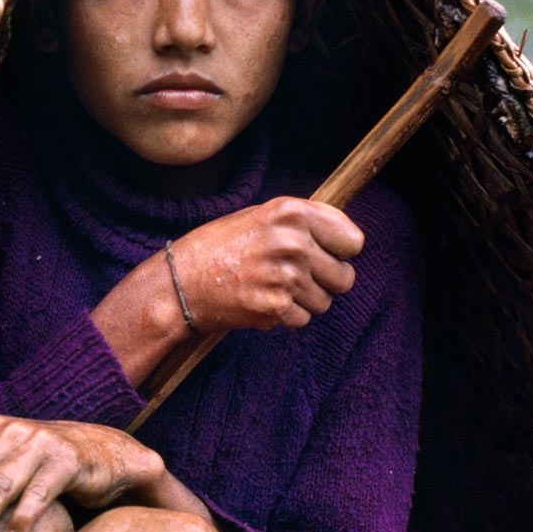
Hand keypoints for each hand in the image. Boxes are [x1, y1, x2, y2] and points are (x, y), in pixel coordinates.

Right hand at [171, 198, 362, 334]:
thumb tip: (347, 239)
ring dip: (304, 300)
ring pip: (326, 302)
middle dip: (325, 281)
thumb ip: (304, 222)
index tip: (323, 255)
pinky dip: (286, 317)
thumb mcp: (260, 216)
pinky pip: (304, 319)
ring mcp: (285, 275)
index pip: (353, 241)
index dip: (340, 252)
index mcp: (291, 212)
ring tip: (272, 287)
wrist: (178, 283)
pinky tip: (261, 301)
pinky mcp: (275, 306)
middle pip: (345, 277)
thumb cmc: (218, 247)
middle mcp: (292, 241)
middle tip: (294, 277)